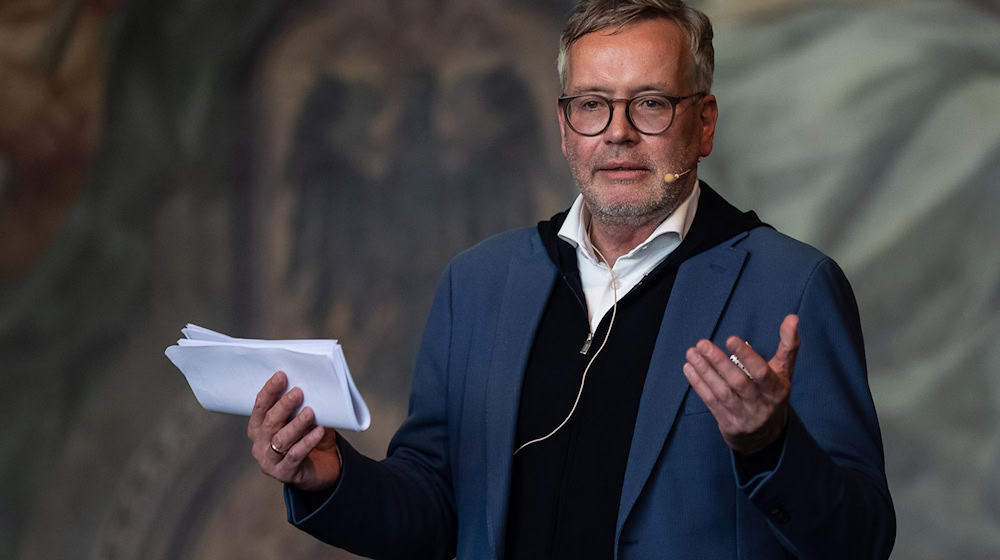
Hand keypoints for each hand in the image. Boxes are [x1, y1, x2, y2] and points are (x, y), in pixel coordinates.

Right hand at [248, 371, 341, 490]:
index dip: (270, 390)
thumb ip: (301, 406)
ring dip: (296, 424)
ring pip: (281, 439)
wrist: (322, 469)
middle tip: (298, 392)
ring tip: (310, 412)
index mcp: (259, 428)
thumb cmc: (309, 439)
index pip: (260, 406)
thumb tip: (309, 386)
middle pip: (269, 422)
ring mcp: (270, 461)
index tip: (281, 375)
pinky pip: (296, 455)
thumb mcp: (303, 420)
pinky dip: (307, 441)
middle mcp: (260, 444)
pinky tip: (319, 431)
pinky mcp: (285, 473)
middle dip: (283, 405)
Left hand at [682, 314, 799, 453]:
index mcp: (777, 390)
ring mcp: (744, 417)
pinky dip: (699, 385)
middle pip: (738, 382)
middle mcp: (762, 405)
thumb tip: (792, 317)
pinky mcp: (729, 425)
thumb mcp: (784, 371)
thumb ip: (788, 345)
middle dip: (719, 362)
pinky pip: (711, 402)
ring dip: (704, 371)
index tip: (731, 339)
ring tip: (691, 353)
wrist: (765, 436)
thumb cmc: (773, 393)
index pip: (762, 372)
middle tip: (702, 344)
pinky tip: (689, 369)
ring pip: (722, 392)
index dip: (747, 356)